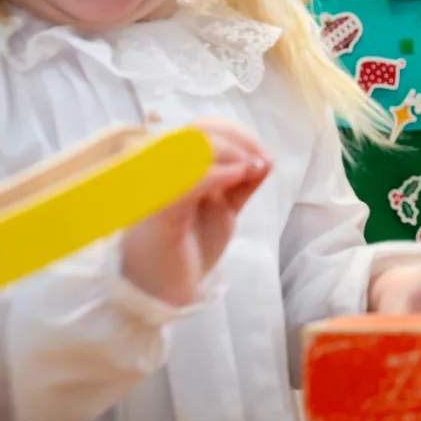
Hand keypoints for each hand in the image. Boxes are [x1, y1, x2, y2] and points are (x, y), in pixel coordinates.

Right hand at [121, 119, 271, 306]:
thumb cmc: (189, 248)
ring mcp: (155, 188)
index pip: (199, 130)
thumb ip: (240, 183)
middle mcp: (158, 172)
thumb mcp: (223, 209)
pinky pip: (185, 182)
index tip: (262, 154)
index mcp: (171, 168)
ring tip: (252, 168)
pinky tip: (239, 176)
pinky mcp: (159, 211)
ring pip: (188, 149)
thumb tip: (265, 158)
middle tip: (260, 161)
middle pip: (195, 132)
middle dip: (237, 140)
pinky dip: (216, 173)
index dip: (236, 134)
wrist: (164, 291)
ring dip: (229, 152)